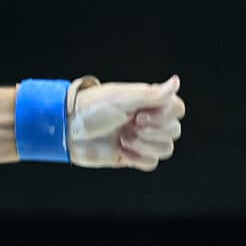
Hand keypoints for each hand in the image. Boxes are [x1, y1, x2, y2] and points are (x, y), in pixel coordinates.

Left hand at [68, 75, 183, 171]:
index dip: (165, 116)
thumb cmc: (92, 108)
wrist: (67, 130)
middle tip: (129, 126)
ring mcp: (140, 139)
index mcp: (147, 102)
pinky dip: (138, 158)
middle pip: (174, 131)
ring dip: (145, 146)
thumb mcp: (122, 98)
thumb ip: (152, 94)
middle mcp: (147, 120)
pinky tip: (121, 150)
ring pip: (166, 149)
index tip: (140, 115)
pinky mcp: (131, 156)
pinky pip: (151, 163)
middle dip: (152, 132)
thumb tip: (177, 82)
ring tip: (123, 138)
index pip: (178, 109)